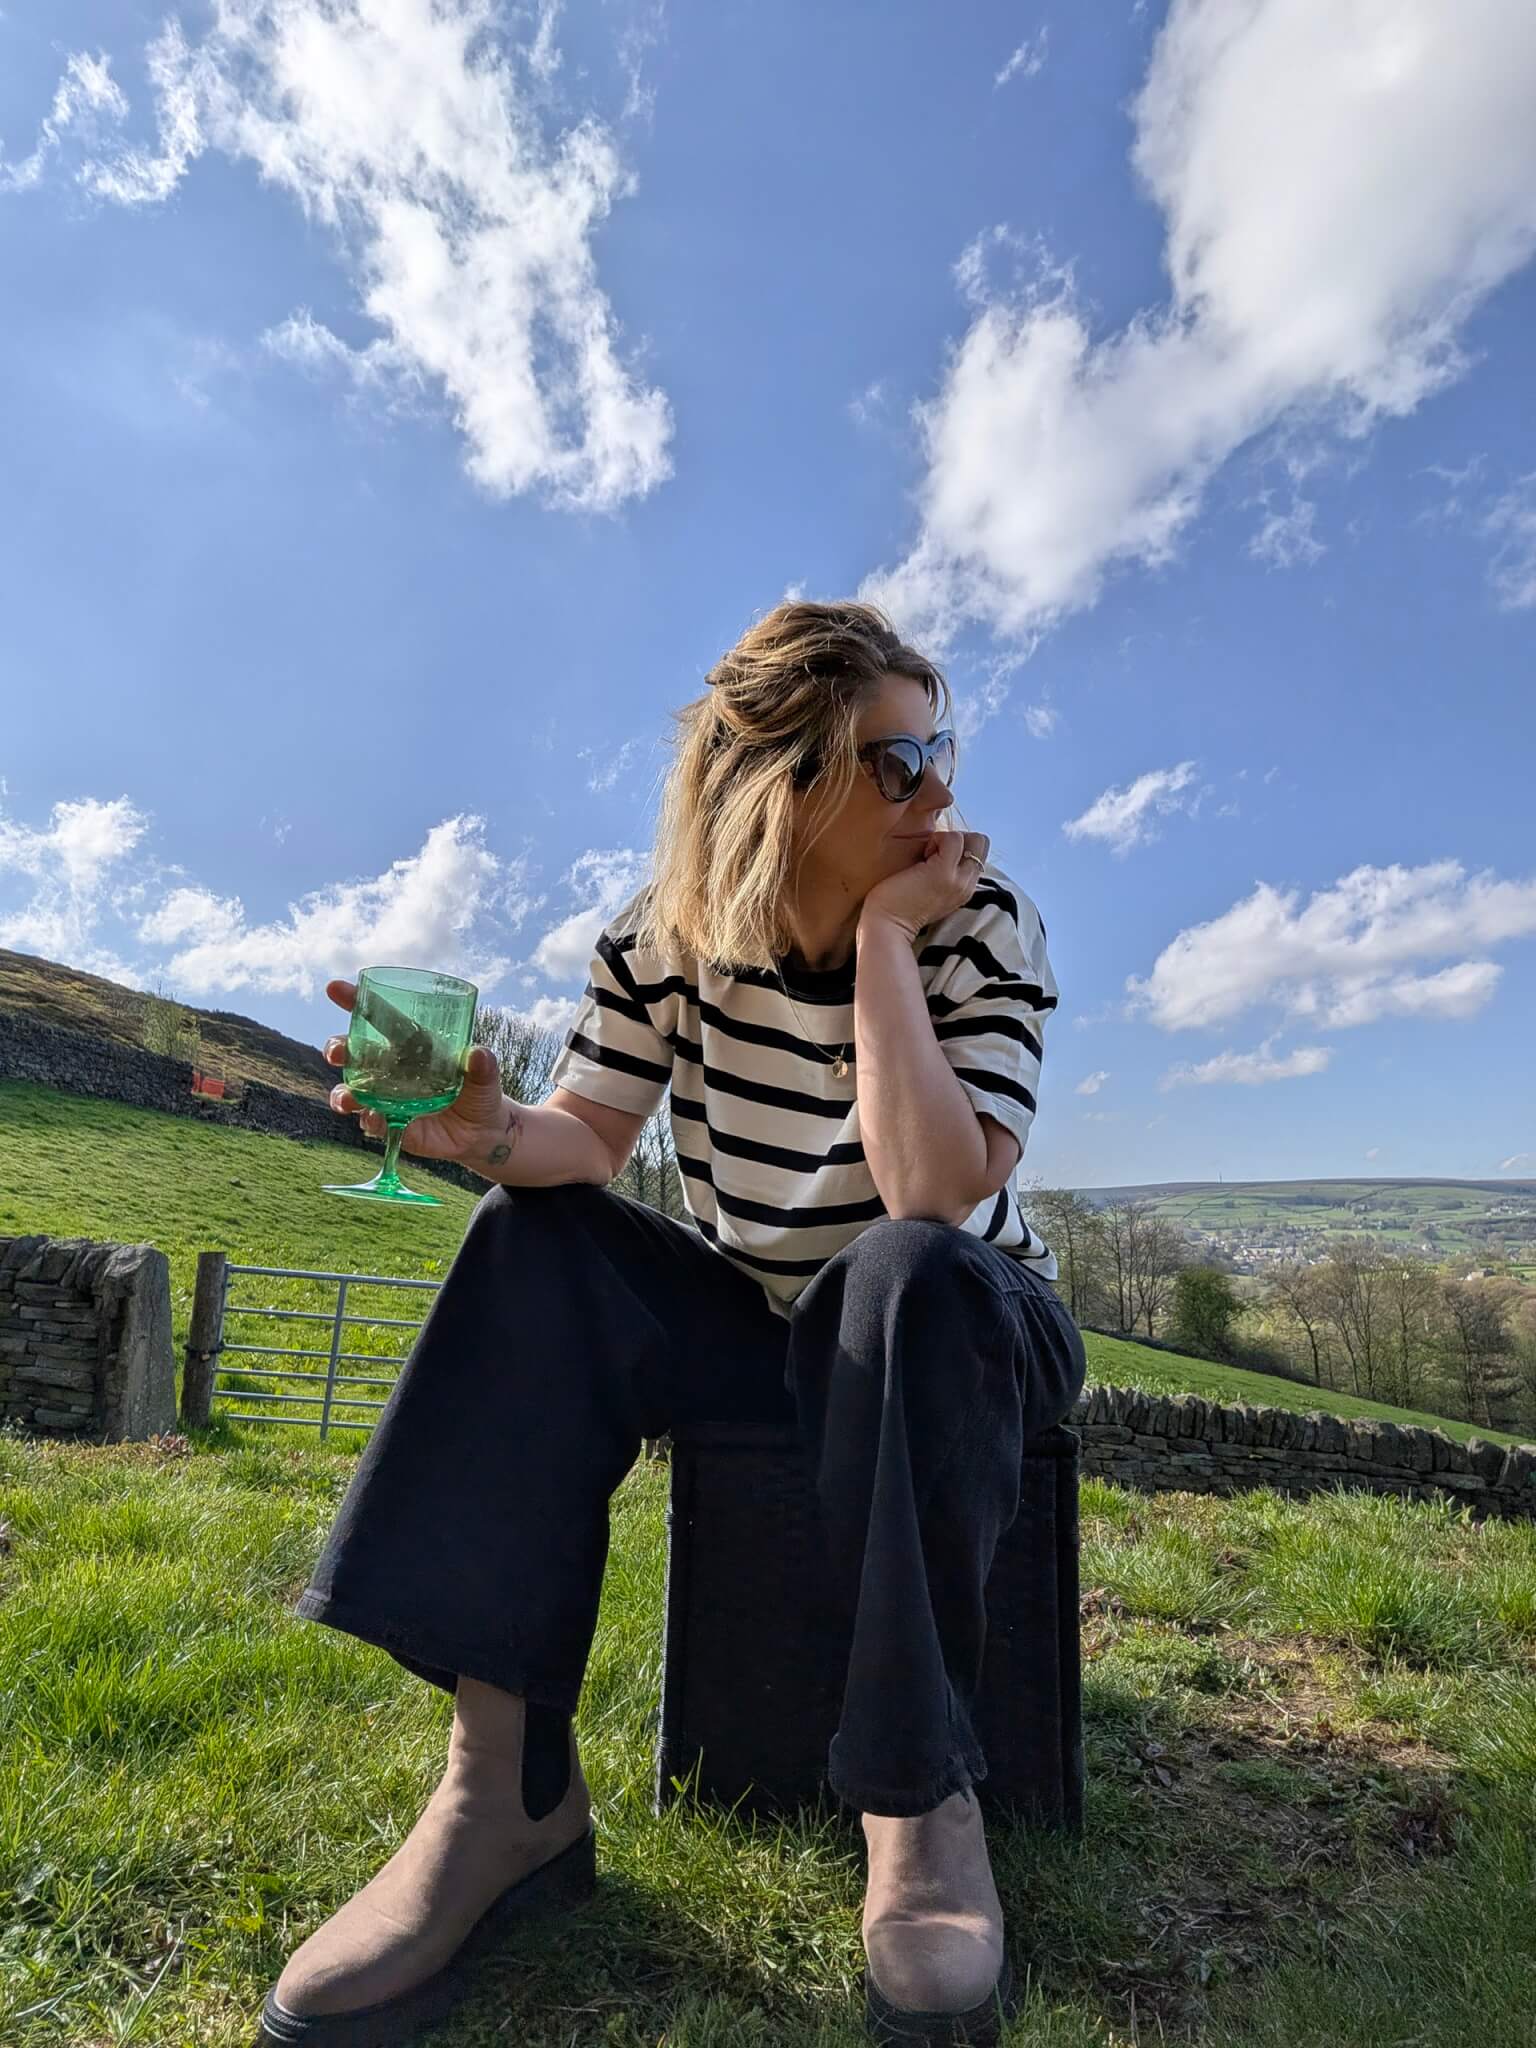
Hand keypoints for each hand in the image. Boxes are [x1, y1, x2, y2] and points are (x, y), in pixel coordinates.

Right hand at [323, 977, 508, 1163]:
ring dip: (343, 1092)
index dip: (356, 1001)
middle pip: (353, 1052)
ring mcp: (387, 1096)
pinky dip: (368, 1120)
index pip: (380, 1017)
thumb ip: (482, 1066)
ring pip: (352, 1089)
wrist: (482, 1132)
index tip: (334, 988)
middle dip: (337, 1048)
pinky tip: (373, 1120)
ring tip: (346, 1099)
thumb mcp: (486, 1076)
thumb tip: (478, 1053)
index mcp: (411, 1044)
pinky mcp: (390, 1123)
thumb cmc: (481, 1092)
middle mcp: (392, 1067)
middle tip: (335, 1053)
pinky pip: (370, 1121)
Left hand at [858, 830, 989, 941]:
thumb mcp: (930, 889)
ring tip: (925, 858)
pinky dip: (936, 839)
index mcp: (964, 889)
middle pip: (981, 843)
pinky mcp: (944, 872)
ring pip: (973, 839)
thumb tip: (936, 847)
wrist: (887, 927)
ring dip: (946, 839)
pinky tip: (920, 857)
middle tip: (932, 854)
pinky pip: (954, 838)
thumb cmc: (898, 906)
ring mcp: (959, 879)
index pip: (978, 854)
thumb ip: (942, 872)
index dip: (958, 847)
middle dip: (957, 840)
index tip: (934, 859)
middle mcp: (968, 885)